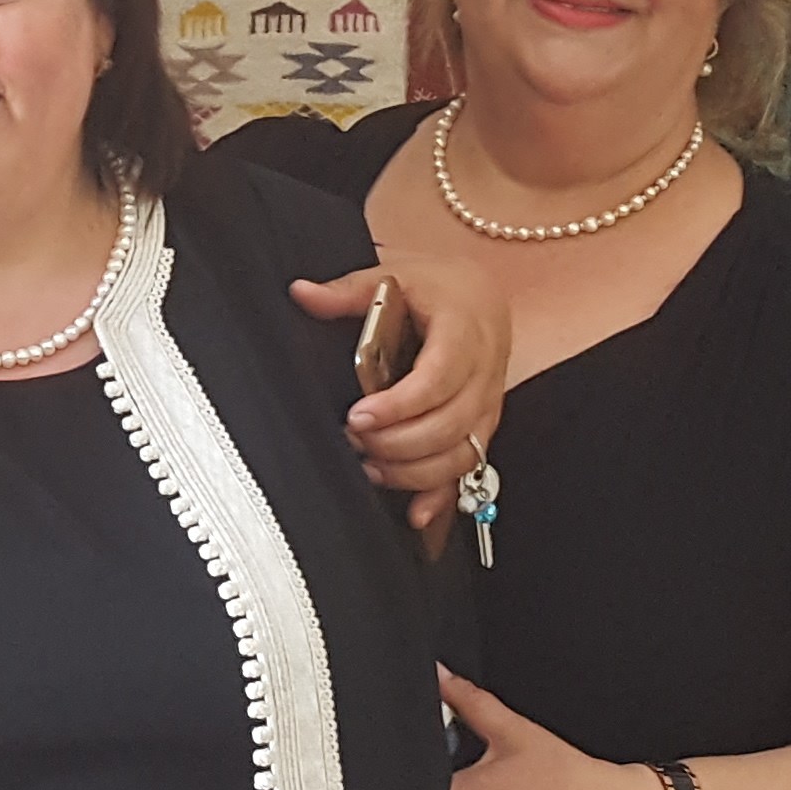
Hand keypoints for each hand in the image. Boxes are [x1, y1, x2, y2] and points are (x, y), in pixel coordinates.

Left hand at [297, 262, 507, 541]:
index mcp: (464, 329)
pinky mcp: (482, 428)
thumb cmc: (439, 288)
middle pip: (451, 423)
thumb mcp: (393, 276)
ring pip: (462, 453)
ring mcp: (487, 404)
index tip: (359, 416)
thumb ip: (348, 291)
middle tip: (356, 441)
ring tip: (370, 467)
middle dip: (399, 443)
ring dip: (415, 470)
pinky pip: (468, 470)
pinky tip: (415, 513)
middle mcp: (483, 371)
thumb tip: (303, 293)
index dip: (401, 404)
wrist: (482, 296)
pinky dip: (442, 496)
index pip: (440, 376)